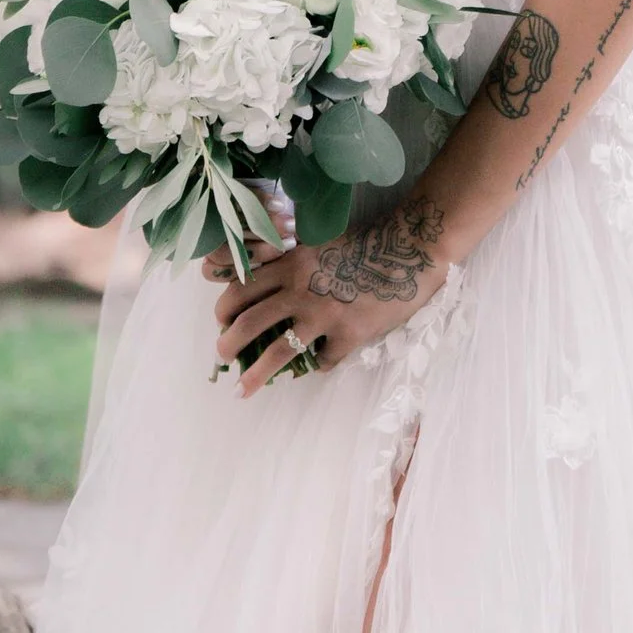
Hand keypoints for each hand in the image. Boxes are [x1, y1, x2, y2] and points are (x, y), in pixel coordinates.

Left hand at [206, 202, 448, 393]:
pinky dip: (318, 365)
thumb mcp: (319, 244)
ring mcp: (324, 315)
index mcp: (290, 264)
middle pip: (248, 322)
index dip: (224, 310)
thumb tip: (267, 288)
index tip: (222, 322)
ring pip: (276, 352)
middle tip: (221, 355)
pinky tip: (321, 362)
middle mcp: (300, 290)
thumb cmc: (366, 242)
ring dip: (253, 374)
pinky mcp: (349, 335)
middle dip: (227, 343)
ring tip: (240, 389)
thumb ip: (292, 262)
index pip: (241, 290)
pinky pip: (323, 361)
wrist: (410, 250)